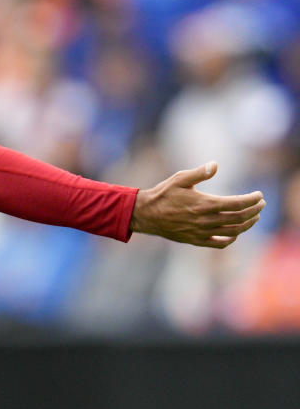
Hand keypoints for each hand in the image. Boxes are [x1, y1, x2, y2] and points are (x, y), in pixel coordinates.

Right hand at [129, 162, 264, 247]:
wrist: (146, 214)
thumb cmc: (163, 193)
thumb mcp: (179, 178)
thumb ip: (199, 173)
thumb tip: (215, 165)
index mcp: (204, 204)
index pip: (237, 203)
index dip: (252, 200)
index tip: (259, 195)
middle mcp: (206, 220)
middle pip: (239, 218)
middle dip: (254, 211)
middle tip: (261, 204)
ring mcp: (202, 232)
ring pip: (233, 231)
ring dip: (248, 224)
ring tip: (255, 217)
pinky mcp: (196, 240)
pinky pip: (220, 243)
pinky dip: (232, 238)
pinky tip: (235, 232)